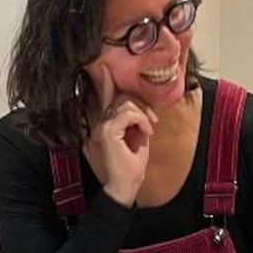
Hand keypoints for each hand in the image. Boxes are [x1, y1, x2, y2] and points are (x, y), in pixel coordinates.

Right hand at [82, 61, 157, 206]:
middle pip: (122, 98)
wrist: (126, 185)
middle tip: (152, 122)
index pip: (105, 98)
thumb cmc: (132, 166)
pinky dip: (142, 121)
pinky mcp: (108, 132)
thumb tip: (142, 109)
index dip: (106, 82)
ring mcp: (102, 126)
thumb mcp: (138, 138)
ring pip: (127, 104)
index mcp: (106, 123)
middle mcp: (100, 122)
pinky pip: (129, 114)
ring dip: (143, 115)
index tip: (105, 67)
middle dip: (142, 106)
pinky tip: (146, 133)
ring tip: (148, 131)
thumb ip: (135, 121)